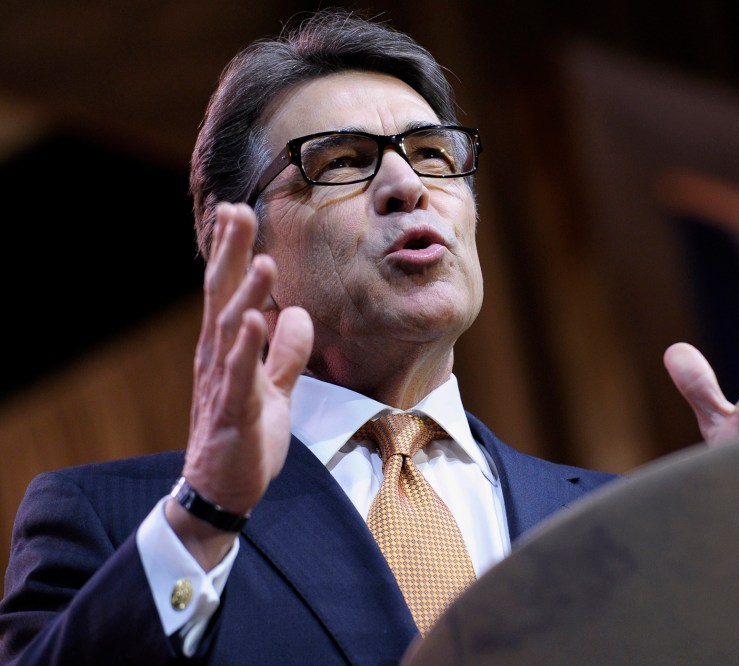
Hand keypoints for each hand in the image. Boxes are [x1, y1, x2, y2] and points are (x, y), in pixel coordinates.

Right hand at [167, 203, 312, 564]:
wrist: (222, 491)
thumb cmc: (244, 436)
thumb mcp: (274, 388)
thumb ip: (284, 353)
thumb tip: (296, 314)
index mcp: (226, 349)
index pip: (228, 291)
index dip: (231, 252)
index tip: (236, 210)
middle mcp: (217, 358)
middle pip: (222, 297)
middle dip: (231, 254)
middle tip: (237, 211)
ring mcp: (223, 384)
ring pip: (231, 330)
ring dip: (247, 294)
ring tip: (263, 261)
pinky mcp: (234, 413)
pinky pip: (241, 376)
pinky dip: (248, 347)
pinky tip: (257, 320)